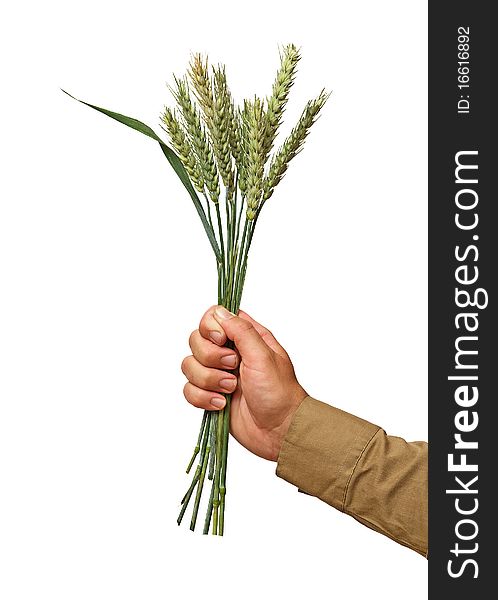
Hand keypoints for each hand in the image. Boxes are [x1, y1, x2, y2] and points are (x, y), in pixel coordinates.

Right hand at [181, 306, 307, 460]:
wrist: (278, 431)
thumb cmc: (279, 393)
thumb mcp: (264, 356)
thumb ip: (241, 331)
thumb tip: (219, 312)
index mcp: (244, 337)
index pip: (212, 317)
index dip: (211, 328)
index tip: (222, 341)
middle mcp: (228, 352)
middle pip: (196, 340)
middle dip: (211, 358)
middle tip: (233, 368)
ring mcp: (217, 374)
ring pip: (189, 365)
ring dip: (208, 380)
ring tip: (230, 390)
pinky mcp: (209, 395)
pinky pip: (188, 389)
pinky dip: (202, 398)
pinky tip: (221, 404)